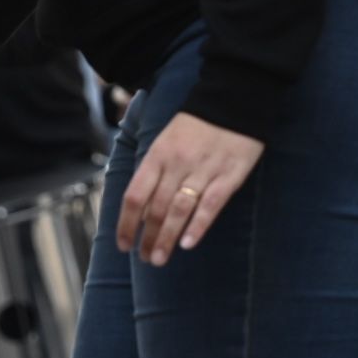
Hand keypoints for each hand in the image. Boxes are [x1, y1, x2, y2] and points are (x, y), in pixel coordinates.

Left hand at [118, 112, 263, 264]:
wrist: (234, 99)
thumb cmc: (195, 127)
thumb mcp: (164, 142)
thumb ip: (153, 173)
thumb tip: (139, 211)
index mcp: (157, 156)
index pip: (134, 196)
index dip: (126, 224)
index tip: (124, 245)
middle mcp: (177, 164)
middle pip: (155, 209)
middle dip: (147, 238)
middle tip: (145, 259)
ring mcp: (203, 170)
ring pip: (179, 210)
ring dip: (166, 238)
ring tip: (159, 259)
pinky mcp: (229, 176)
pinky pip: (210, 205)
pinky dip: (197, 226)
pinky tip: (187, 244)